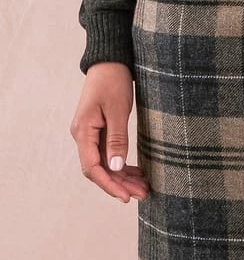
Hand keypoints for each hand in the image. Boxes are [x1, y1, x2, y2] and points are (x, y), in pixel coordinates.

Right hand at [69, 62, 149, 202]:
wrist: (110, 62)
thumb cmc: (113, 82)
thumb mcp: (118, 110)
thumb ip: (117, 139)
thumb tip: (116, 167)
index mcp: (83, 132)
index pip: (93, 168)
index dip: (109, 184)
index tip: (126, 197)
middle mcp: (83, 135)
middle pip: (99, 169)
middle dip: (120, 184)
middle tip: (143, 194)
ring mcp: (90, 134)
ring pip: (105, 163)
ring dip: (123, 177)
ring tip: (143, 188)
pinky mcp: (99, 131)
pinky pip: (109, 154)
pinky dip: (122, 165)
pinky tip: (137, 173)